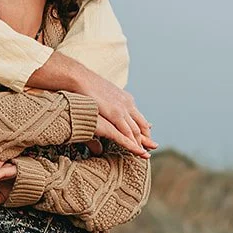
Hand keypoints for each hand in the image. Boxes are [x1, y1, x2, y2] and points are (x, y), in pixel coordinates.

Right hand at [26, 53, 154, 157]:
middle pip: (141, 124)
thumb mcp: (101, 100)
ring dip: (141, 142)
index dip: (143, 127)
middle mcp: (127, 104)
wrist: (80, 79)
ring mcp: (123, 109)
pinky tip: (136, 149)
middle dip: (147, 137)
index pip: (137, 116)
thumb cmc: (86, 89)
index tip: (147, 135)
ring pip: (136, 130)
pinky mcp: (116, 114)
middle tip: (152, 146)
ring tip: (145, 153)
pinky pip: (127, 131)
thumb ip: (106, 109)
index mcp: (125, 99)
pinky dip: (132, 141)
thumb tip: (104, 115)